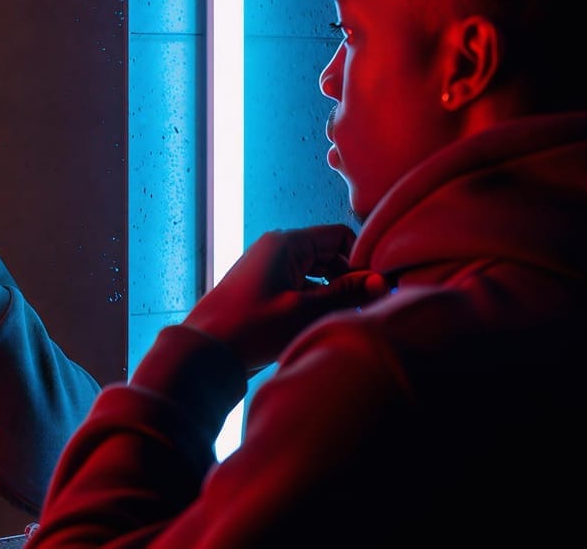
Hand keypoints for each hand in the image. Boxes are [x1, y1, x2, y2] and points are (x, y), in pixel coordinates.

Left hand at [183, 225, 385, 372]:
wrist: (205, 350)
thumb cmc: (251, 328)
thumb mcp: (304, 312)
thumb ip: (345, 294)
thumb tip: (382, 282)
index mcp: (286, 243)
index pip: (339, 236)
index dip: (360, 259)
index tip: (376, 285)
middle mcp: (278, 249)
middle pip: (329, 254)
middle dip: (349, 277)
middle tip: (367, 306)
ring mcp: (270, 267)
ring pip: (317, 272)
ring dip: (334, 292)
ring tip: (346, 318)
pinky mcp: (266, 288)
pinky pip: (301, 285)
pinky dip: (316, 300)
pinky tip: (323, 323)